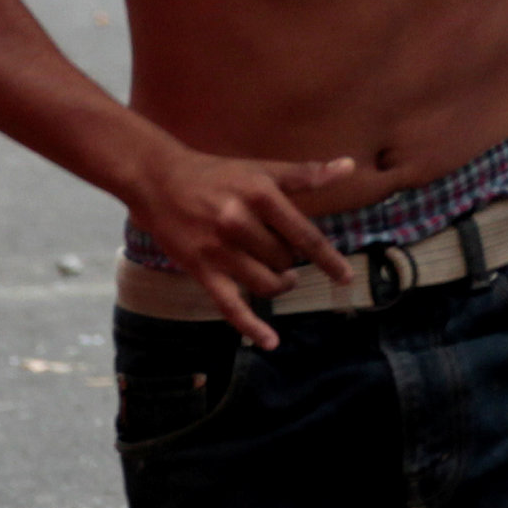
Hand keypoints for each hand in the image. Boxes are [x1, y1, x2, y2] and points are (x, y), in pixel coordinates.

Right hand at [121, 147, 358, 347]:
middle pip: (284, 260)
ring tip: (281, 279)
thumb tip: (350, 166)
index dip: (328, 260)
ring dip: (278, 285)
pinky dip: (251, 326)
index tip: (345, 277)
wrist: (158, 180)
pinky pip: (230, 305)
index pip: (305, 236)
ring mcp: (218, 250)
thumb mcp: (262, 169)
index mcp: (260, 196)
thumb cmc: (217, 174)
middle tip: (281, 253)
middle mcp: (239, 223)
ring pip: (264, 283)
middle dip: (288, 260)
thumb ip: (306, 174)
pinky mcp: (200, 269)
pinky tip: (270, 342)